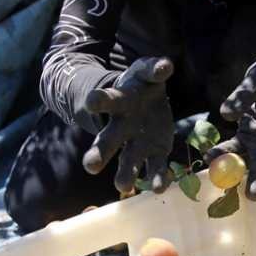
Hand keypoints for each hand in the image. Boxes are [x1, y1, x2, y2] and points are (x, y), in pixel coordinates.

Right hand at [81, 56, 174, 193]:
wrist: (146, 103)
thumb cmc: (141, 86)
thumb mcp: (145, 73)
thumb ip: (154, 70)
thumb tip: (165, 67)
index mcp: (117, 104)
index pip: (106, 102)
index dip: (99, 101)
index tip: (91, 102)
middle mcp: (121, 128)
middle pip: (107, 141)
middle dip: (99, 154)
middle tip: (90, 166)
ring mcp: (137, 143)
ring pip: (128, 161)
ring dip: (125, 173)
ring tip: (123, 186)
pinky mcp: (155, 153)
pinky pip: (155, 167)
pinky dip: (157, 177)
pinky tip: (159, 188)